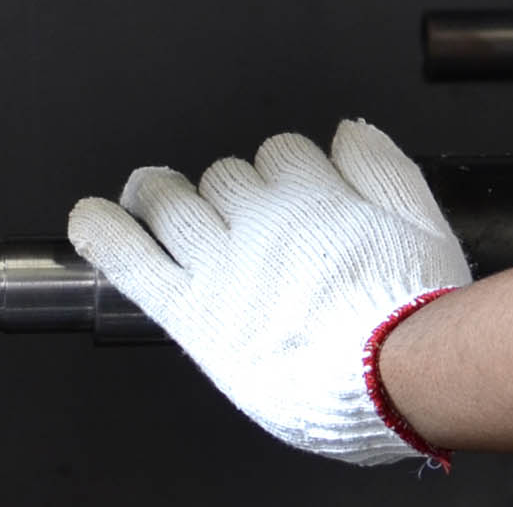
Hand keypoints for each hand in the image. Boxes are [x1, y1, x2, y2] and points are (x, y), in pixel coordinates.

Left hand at [68, 120, 470, 466]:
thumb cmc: (409, 317)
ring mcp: (219, 262)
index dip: (284, 175)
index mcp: (312, 195)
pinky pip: (132, 257)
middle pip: (225, 176)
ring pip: (172, 201)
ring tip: (164, 210)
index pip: (280, 154)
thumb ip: (383, 170)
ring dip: (166, 200)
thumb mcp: (421, 227)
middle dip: (231, 192)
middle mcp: (259, 218)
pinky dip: (105, 233)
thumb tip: (349, 132)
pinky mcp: (191, 310)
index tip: (291, 200)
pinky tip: (91, 219)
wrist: (384, 379)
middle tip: (242, 229)